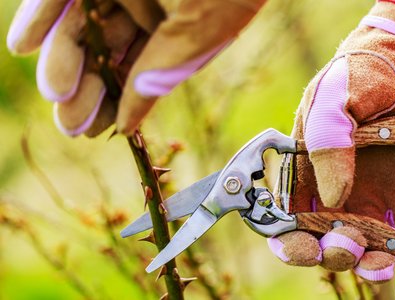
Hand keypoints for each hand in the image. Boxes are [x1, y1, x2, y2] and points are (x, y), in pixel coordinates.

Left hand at [8, 0, 265, 135]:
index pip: (142, 72)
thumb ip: (163, 72)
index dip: (121, 102)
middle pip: (107, 54)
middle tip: (71, 122)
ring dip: (62, 61)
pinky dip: (41, 18)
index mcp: (177, 28)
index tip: (100, 129)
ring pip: (81, 27)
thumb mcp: (197, 31)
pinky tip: (24, 46)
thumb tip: (131, 122)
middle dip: (88, 89)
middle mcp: (145, 7)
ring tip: (56, 93)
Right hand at [268, 2, 394, 297]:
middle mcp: (332, 194)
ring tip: (382, 264)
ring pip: (364, 246)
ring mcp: (369, 200)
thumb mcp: (335, 95)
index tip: (303, 248)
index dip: (289, 242)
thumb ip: (326, 137)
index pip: (285, 219)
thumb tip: (335, 196)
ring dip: (369, 265)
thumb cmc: (359, 78)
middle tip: (348, 246)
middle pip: (323, 241)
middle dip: (331, 254)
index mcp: (303, 173)